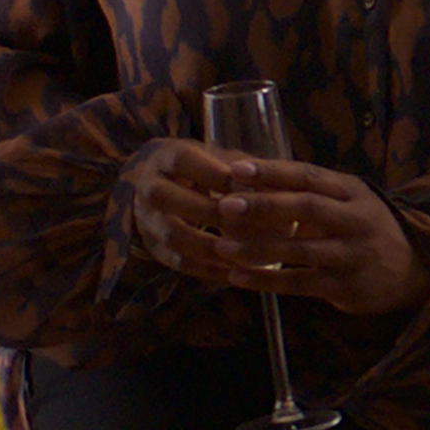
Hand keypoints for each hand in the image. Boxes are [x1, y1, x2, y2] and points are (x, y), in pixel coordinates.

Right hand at [117, 137, 253, 289]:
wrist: (157, 182)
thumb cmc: (203, 168)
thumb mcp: (221, 158)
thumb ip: (249, 172)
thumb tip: (283, 194)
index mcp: (168, 157)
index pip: (189, 164)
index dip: (220, 178)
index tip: (252, 190)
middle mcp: (151, 187)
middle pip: (180, 202)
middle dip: (218, 215)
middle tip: (255, 226)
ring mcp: (147, 219)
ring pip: (177, 237)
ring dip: (214, 249)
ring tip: (249, 256)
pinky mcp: (153, 246)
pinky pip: (178, 262)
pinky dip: (208, 269)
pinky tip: (237, 272)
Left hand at [204, 155, 429, 317]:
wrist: (416, 270)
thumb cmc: (368, 229)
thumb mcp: (351, 201)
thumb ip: (311, 192)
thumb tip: (251, 179)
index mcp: (354, 192)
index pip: (310, 176)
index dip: (274, 171)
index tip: (238, 169)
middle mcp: (356, 220)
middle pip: (307, 208)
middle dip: (264, 205)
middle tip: (226, 205)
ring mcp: (351, 255)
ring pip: (299, 250)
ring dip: (257, 248)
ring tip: (222, 246)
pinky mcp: (344, 286)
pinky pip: (298, 283)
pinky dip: (265, 280)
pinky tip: (236, 276)